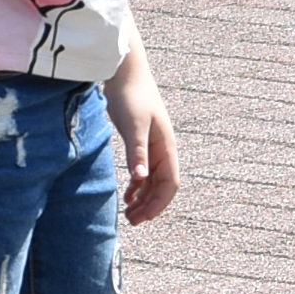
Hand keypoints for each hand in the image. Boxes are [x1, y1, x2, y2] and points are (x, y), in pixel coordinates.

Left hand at [107, 53, 180, 222]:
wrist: (124, 72)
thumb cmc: (131, 96)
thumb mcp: (133, 125)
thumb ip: (137, 152)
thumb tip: (141, 179)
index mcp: (166, 147)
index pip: (170, 184)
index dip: (159, 204)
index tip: (142, 218)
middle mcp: (163, 149)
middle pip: (162, 186)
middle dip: (150, 206)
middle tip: (131, 221)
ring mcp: (153, 146)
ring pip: (153, 181)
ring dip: (143, 198)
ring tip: (128, 213)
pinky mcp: (141, 142)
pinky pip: (144, 171)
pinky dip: (137, 186)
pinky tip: (127, 194)